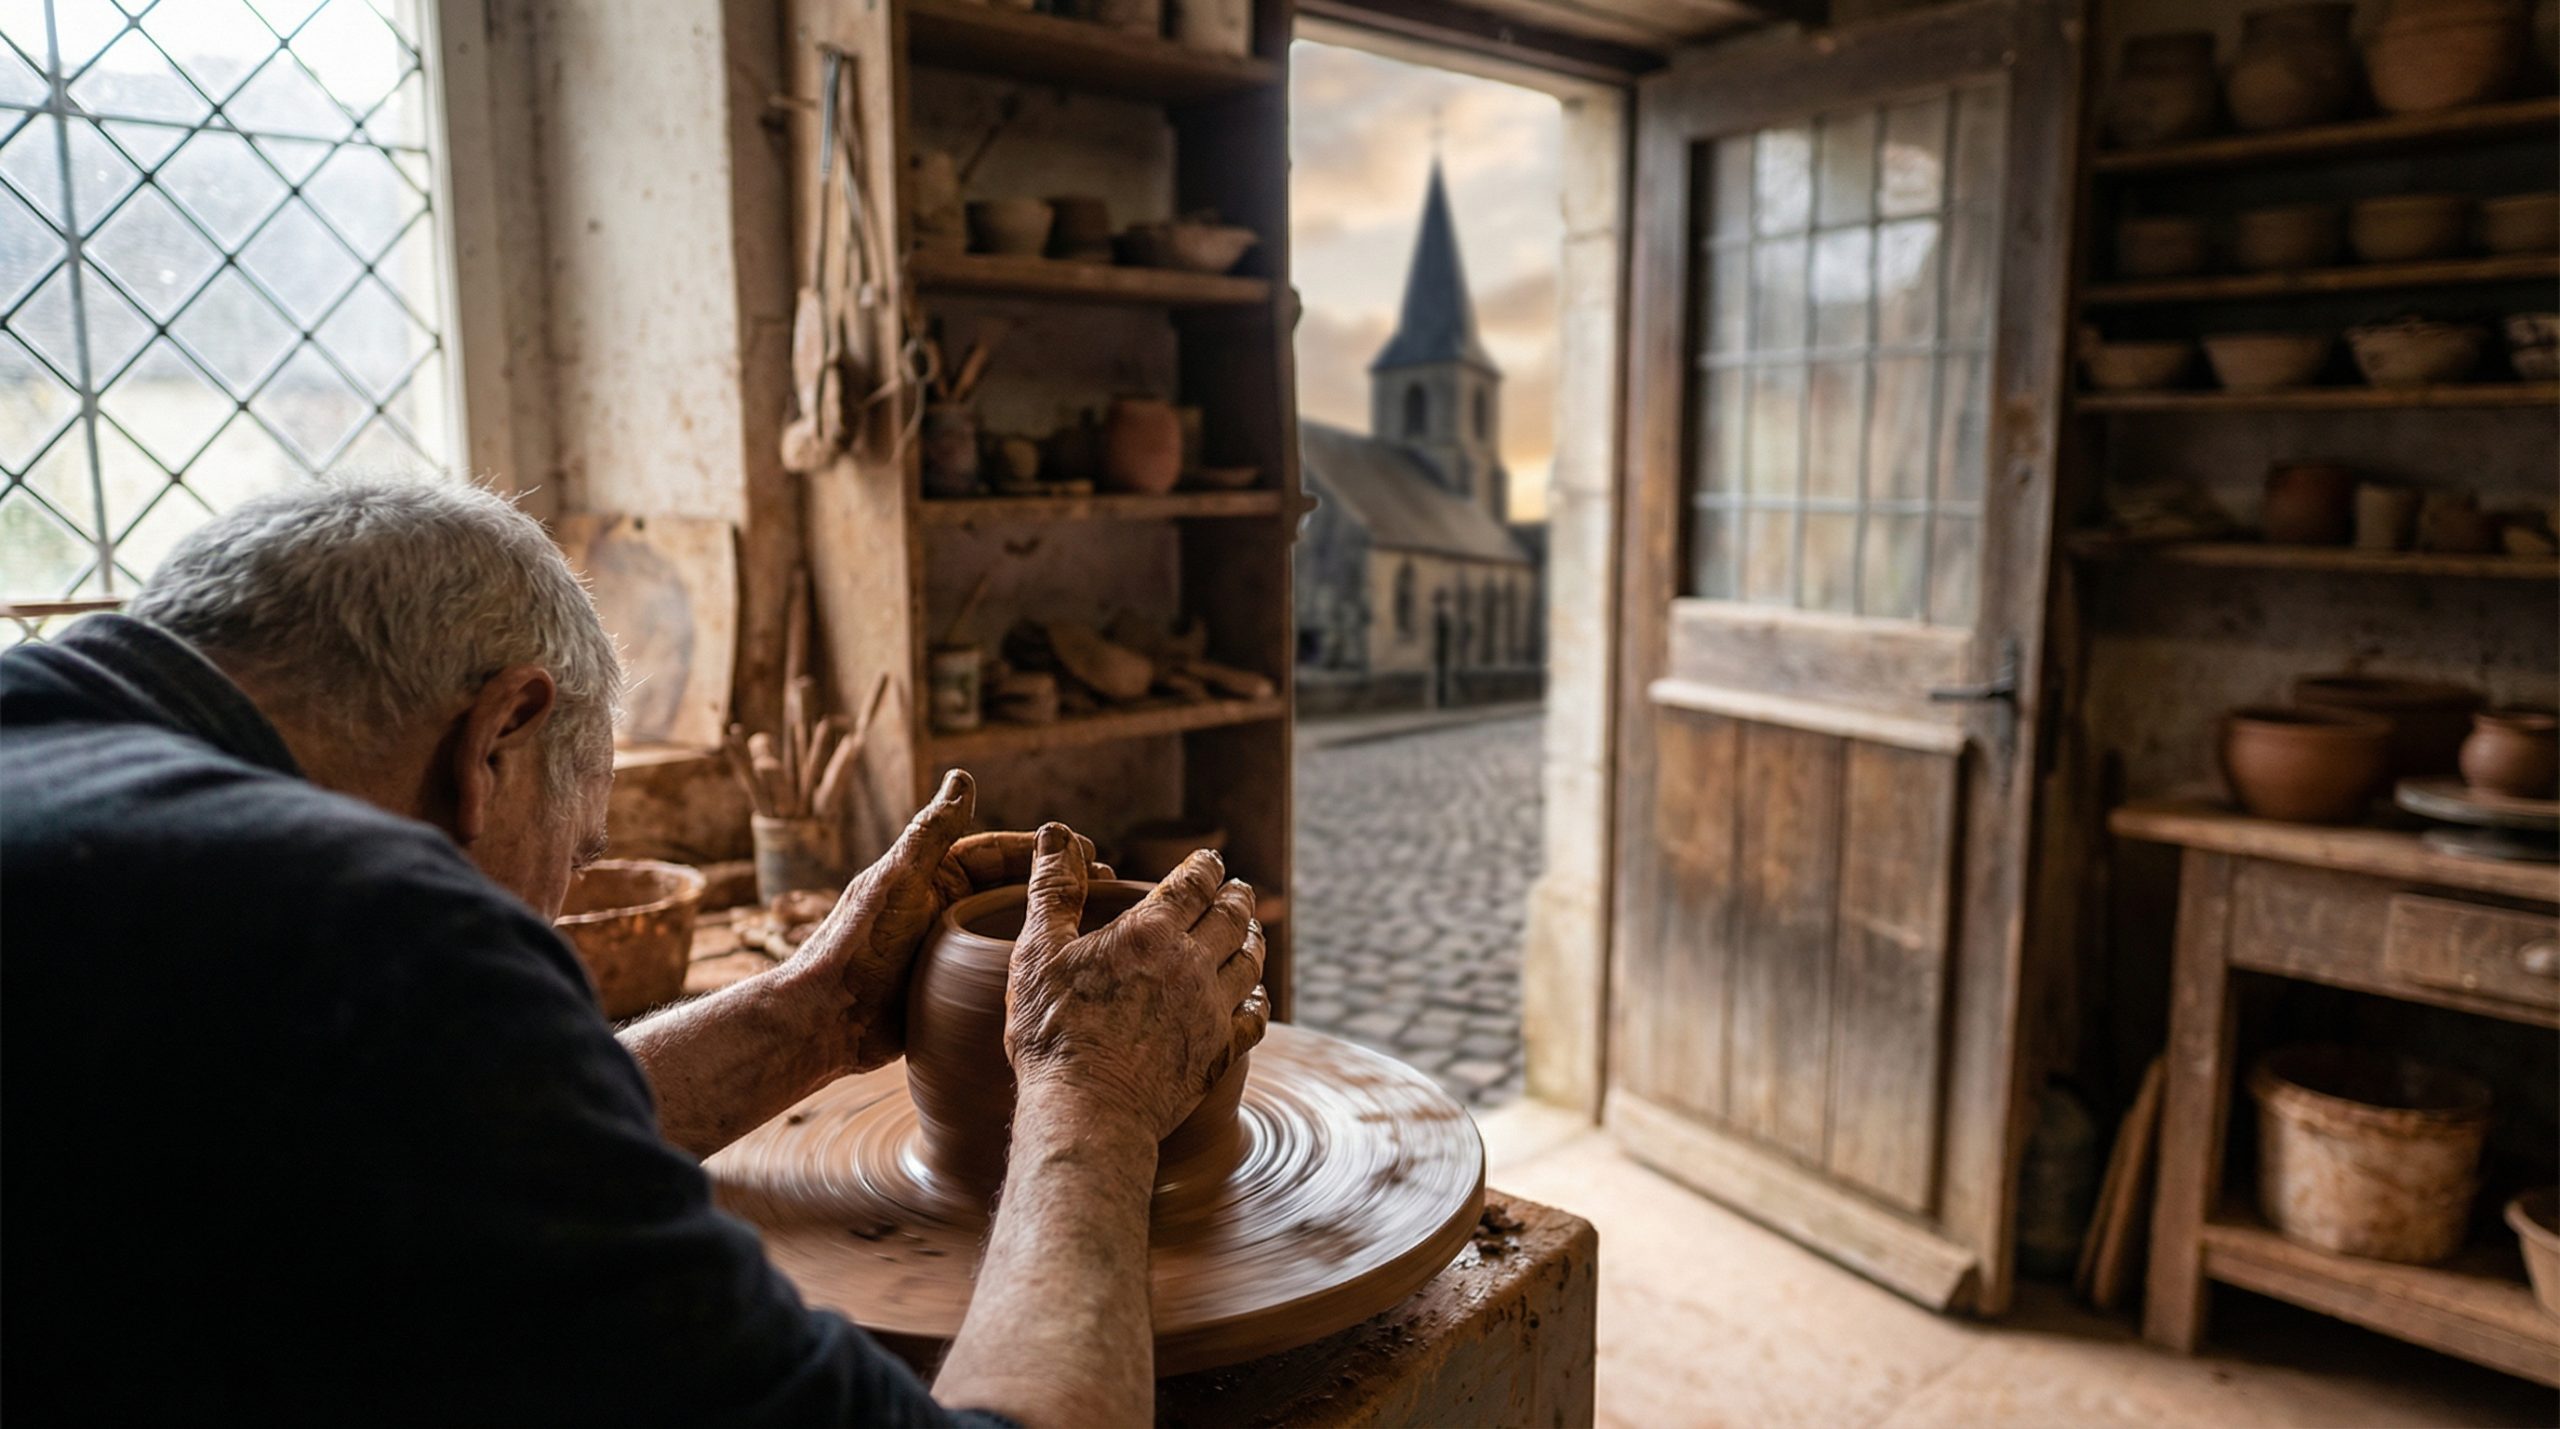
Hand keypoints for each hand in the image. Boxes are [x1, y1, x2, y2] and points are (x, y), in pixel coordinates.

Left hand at [785, 770, 1102, 1071]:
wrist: (823, 1021)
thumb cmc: (855, 946)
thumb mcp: (897, 882)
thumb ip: (931, 833)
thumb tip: (962, 776)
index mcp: (932, 877)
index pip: (1000, 854)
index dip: (1044, 851)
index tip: (1090, 851)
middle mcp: (944, 909)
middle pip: (1013, 891)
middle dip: (1059, 886)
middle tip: (1111, 891)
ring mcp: (949, 950)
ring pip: (1011, 932)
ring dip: (1052, 927)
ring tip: (1099, 931)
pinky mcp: (950, 989)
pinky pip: (1000, 973)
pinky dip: (1032, 968)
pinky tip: (1064, 976)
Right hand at [1006, 827, 1268, 1140]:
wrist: (1088, 1111)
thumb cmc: (1053, 1032)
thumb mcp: (1038, 951)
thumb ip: (1053, 888)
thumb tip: (1056, 833)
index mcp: (1150, 932)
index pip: (1192, 884)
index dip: (1205, 867)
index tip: (1211, 860)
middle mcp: (1192, 965)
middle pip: (1230, 918)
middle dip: (1236, 898)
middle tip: (1239, 890)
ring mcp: (1211, 1010)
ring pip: (1249, 963)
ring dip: (1253, 941)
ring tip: (1251, 932)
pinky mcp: (1220, 1053)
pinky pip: (1255, 1018)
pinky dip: (1260, 1000)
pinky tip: (1256, 997)